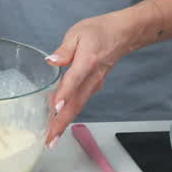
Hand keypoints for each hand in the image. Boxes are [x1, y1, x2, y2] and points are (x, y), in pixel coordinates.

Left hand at [44, 12, 139, 146]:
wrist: (122, 34)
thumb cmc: (99, 31)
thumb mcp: (77, 33)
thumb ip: (64, 50)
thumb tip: (51, 60)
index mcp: (87, 62)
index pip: (74, 80)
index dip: (64, 94)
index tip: (55, 108)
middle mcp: (92, 78)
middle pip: (76, 103)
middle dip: (61, 123)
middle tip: (49, 140)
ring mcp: (94, 85)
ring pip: (78, 107)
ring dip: (64, 124)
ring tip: (51, 139)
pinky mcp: (94, 87)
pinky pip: (80, 103)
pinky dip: (70, 115)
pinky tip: (58, 122)